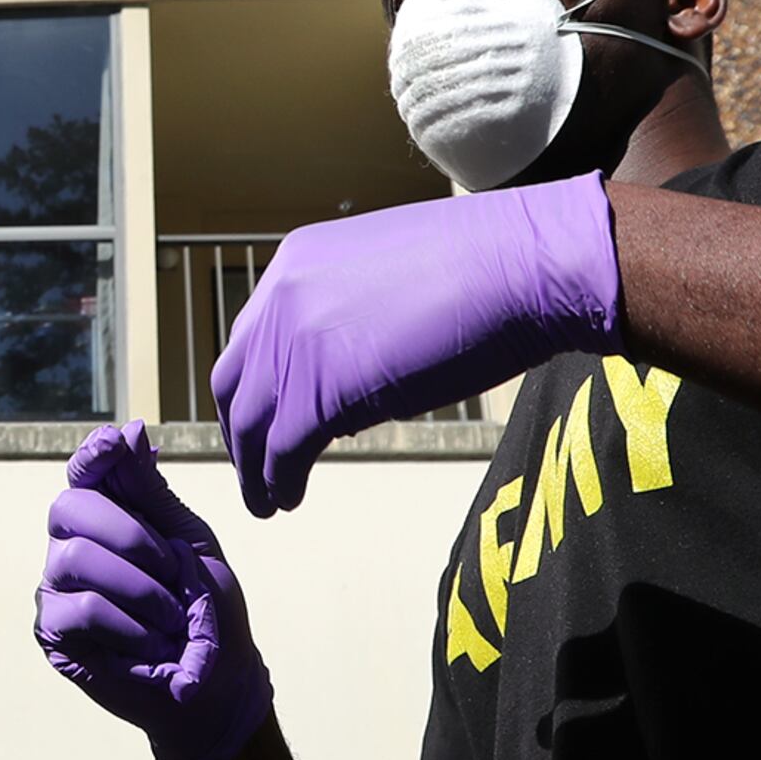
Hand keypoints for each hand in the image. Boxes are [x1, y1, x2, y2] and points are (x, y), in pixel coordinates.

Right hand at [37, 426, 270, 759]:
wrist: (216, 683)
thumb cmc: (205, 609)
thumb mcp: (189, 543)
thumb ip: (154, 493)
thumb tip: (130, 430)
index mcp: (106, 518)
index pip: (83, 473)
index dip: (93, 456)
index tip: (115, 446)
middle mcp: (70, 545)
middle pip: (70, 507)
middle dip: (131, 535)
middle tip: (171, 570)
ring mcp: (56, 588)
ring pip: (76, 559)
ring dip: (140, 588)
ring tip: (171, 618)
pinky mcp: (54, 632)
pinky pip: (83, 610)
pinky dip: (129, 624)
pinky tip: (152, 643)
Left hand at [209, 179, 620, 516]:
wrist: (523, 267)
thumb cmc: (485, 267)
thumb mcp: (388, 275)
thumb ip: (348, 313)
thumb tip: (345, 369)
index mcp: (297, 260)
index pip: (252, 335)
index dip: (256, 384)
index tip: (262, 416)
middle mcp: (282, 296)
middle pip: (236, 381)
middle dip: (241, 431)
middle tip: (252, 467)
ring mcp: (296, 343)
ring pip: (252, 423)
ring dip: (255, 469)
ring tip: (267, 499)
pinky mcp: (320, 392)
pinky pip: (283, 451)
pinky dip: (279, 481)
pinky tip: (290, 498)